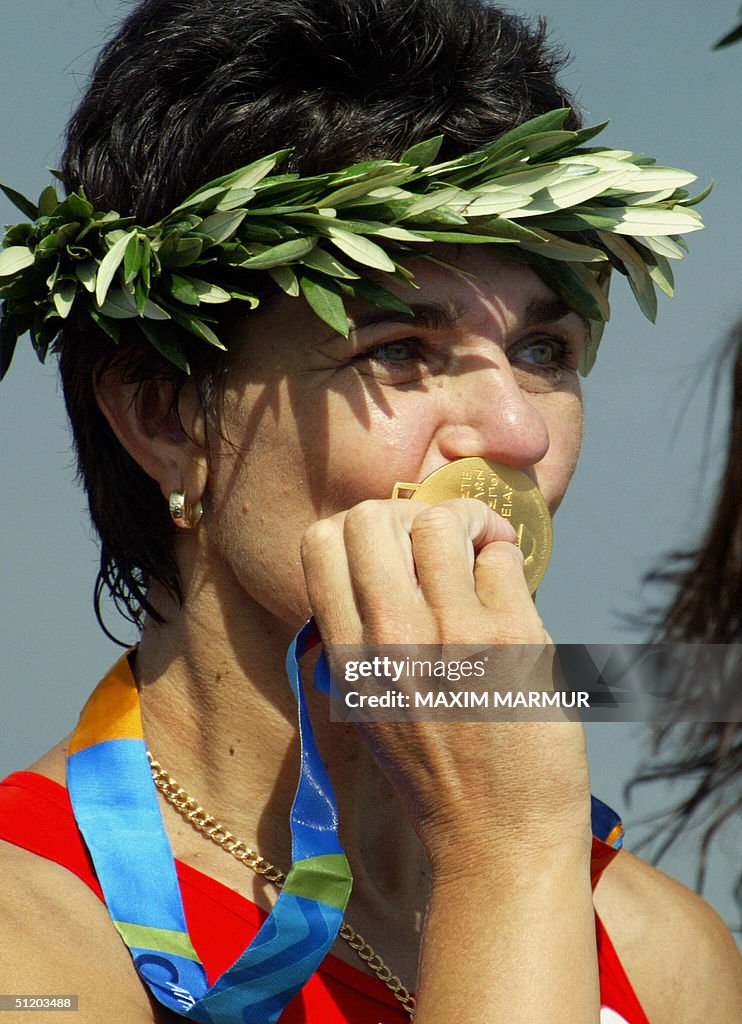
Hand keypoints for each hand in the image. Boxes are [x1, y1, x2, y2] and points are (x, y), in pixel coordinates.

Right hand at [301, 498, 591, 871]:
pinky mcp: (511, 638)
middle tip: (444, 542)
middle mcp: (388, 639)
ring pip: (440, 521)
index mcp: (348, 656)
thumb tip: (390, 559)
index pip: (320, 542)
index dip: (358, 527)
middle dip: (410, 513)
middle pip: (372, 516)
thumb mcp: (369, 706)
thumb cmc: (436, 772)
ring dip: (468, 522)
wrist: (498, 841)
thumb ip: (362, 635)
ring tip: (484, 552)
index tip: (394, 547)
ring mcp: (449, 635)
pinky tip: (511, 589)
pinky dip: (507, 556)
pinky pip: (502, 554)